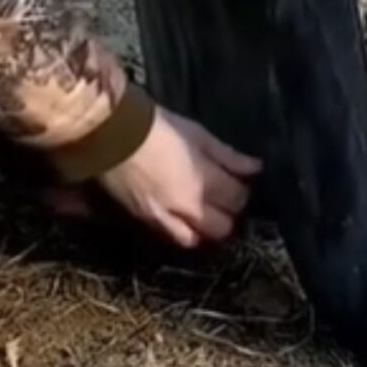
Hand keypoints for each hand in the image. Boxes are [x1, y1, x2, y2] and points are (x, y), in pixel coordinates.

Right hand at [97, 107, 261, 247]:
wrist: (111, 134)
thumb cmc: (157, 127)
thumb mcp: (197, 134)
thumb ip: (228, 156)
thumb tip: (255, 168)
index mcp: (203, 182)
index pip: (237, 199)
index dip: (243, 190)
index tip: (241, 181)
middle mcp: (187, 207)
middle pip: (222, 227)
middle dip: (228, 214)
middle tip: (225, 197)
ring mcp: (164, 218)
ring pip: (197, 239)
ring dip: (206, 228)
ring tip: (205, 210)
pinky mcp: (144, 221)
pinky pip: (171, 237)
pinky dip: (183, 231)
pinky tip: (184, 217)